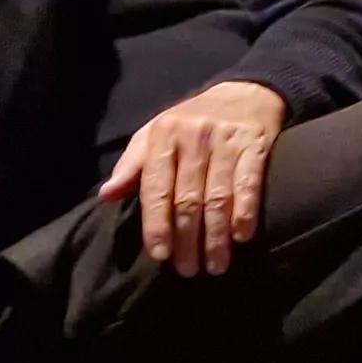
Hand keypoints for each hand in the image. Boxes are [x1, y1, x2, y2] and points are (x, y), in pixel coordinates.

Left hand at [97, 79, 283, 276]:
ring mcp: (225, 140)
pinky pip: (249, 185)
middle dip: (187, 240)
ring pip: (218, 198)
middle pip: (187, 200)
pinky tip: (242, 237)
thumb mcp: (155, 134)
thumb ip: (131, 166)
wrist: (245, 92)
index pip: (156, 188)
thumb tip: (106, 196)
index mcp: (163, 135)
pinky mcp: (255, 144)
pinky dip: (245, 213)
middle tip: (188, 270)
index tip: (160, 256)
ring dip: (216, 237)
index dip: (157, 225)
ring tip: (216, 266)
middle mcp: (193, 136)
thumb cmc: (192, 121)